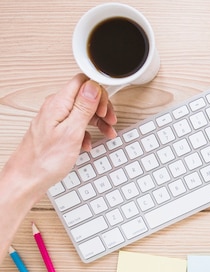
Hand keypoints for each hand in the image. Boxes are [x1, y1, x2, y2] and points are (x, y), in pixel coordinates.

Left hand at [8, 74, 116, 196]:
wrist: (28, 178)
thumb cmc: (45, 160)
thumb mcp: (72, 132)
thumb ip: (83, 108)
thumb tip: (93, 87)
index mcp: (58, 104)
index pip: (82, 83)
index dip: (98, 92)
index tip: (106, 109)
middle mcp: (55, 108)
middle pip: (84, 96)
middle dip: (101, 108)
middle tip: (110, 121)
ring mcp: (54, 119)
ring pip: (82, 111)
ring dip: (97, 121)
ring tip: (107, 132)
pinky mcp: (55, 130)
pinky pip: (76, 124)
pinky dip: (87, 132)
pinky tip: (89, 143)